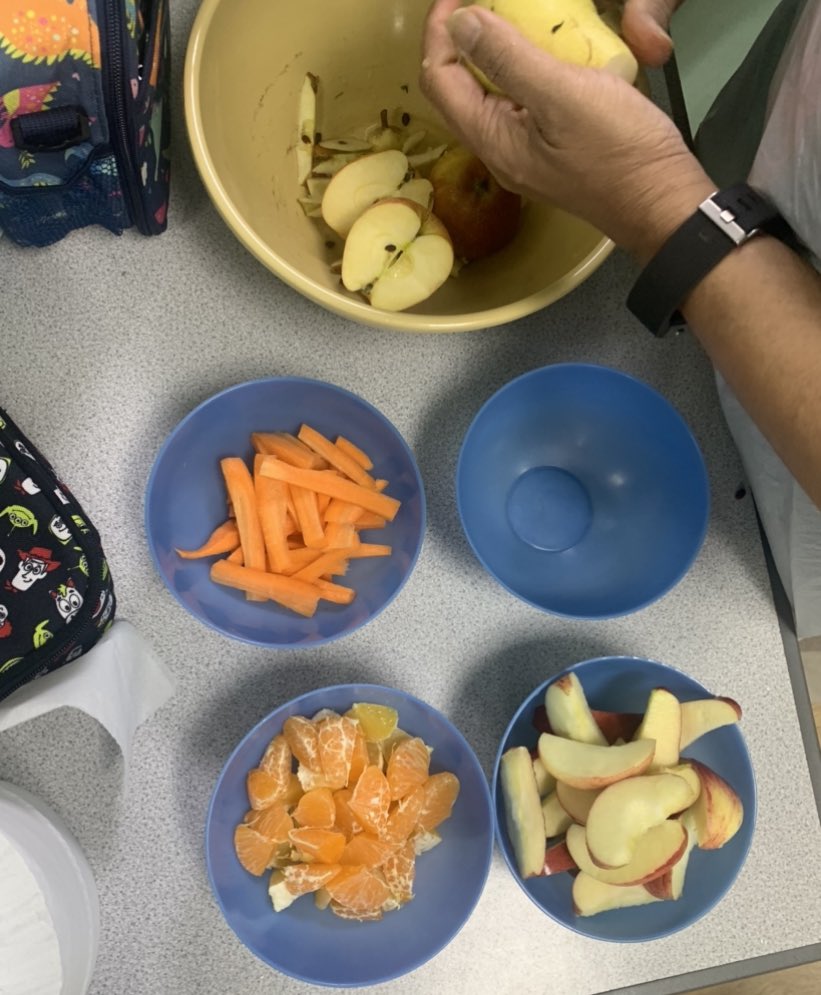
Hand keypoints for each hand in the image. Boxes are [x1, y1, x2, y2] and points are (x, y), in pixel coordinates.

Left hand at [419, 0, 711, 259]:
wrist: (662, 201)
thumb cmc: (618, 150)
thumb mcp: (560, 94)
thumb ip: (506, 58)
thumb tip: (460, 25)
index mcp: (491, 139)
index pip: (438, 77)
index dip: (441, 30)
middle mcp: (498, 151)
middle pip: (458, 87)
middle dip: (463, 39)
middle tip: (485, 0)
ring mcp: (524, 153)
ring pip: (490, 94)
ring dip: (494, 53)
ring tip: (515, 16)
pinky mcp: (549, 150)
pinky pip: (521, 102)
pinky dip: (522, 69)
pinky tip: (547, 51)